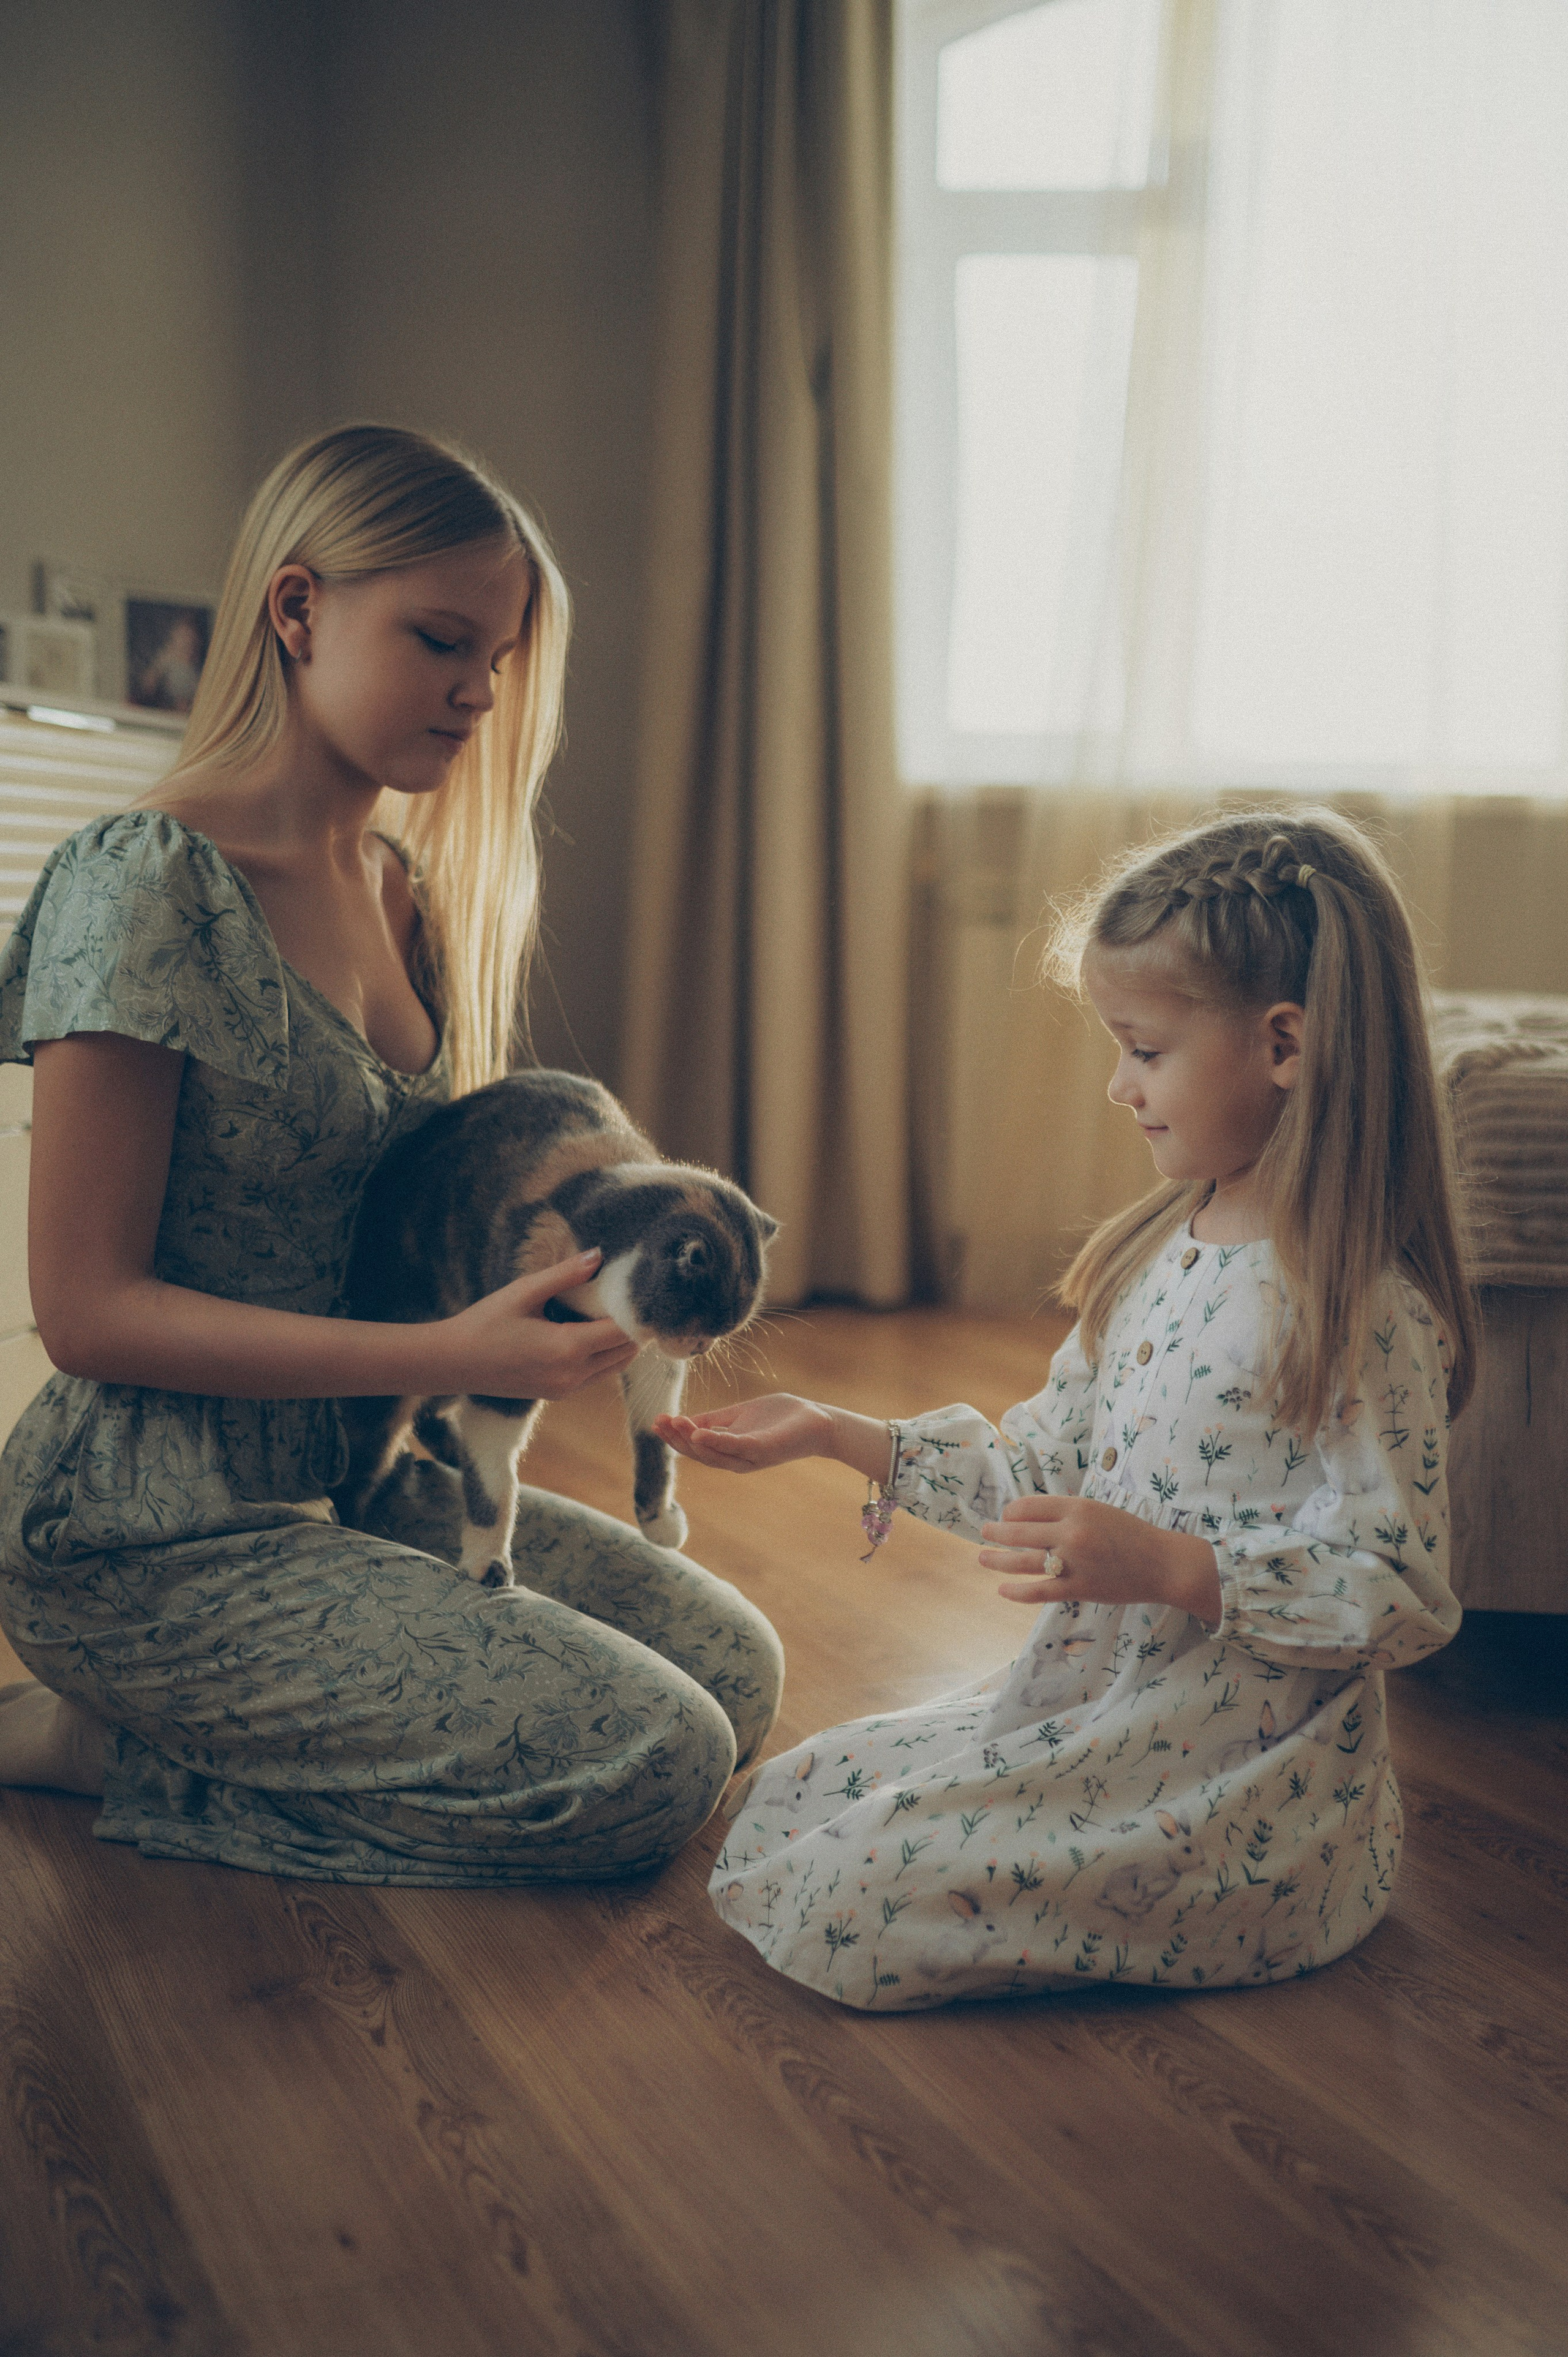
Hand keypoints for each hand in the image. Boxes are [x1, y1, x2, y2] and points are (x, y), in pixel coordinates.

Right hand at [435, 1251, 638, 1399]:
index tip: (644, 1290)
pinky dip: (605, 1355)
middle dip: (634, 1327)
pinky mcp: (558, 1393)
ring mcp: (566, 1389)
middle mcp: (572, 1374)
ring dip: (621, 1343)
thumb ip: (565, 1274)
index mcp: (567, 1348)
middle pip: (625, 1352)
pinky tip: (595, 1330)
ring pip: (614, 1366)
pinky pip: (596, 1375)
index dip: (638, 1312)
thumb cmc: (485, 1322)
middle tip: (636, 1298)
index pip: (623, 1331)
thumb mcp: (524, 1291)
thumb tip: (599, 1255)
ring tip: (618, 1311)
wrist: (452, 1362)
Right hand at [654, 1392, 837, 1471]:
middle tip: (659, 1422)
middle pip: (700, 1454)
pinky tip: (699, 1432)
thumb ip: (716, 1420)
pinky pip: (736, 1448)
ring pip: (713, 1455)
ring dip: (691, 1440)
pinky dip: (716, 1442)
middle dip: (677, 1439)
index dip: (675, 1436)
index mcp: (729, 1450)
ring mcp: (750, 1457)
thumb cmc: (780, 1417)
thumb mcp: (740, 1415)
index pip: (696, 1446)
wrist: (817, 1421)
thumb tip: (686, 1420)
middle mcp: (737, 1459)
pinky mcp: (763, 1450)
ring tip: (674, 1423)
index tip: (656, 1421)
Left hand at [978, 1493, 1222, 1621]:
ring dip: (998, 1560)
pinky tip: (1002, 1590)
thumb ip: (1068, 1512)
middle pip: (1019, 1532)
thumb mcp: (1099, 1510)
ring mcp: (1073, 1562)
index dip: (1011, 1512)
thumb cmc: (1132, 1534)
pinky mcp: (1078, 1588)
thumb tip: (1031, 1517)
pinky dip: (1017, 1591)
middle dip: (996, 1533)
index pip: (1028, 1506)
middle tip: (983, 1533)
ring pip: (1023, 1562)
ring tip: (982, 1557)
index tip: (1006, 1516)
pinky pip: (1039, 1591)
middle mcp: (1071, 1532)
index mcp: (1077, 1508)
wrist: (1163, 1563)